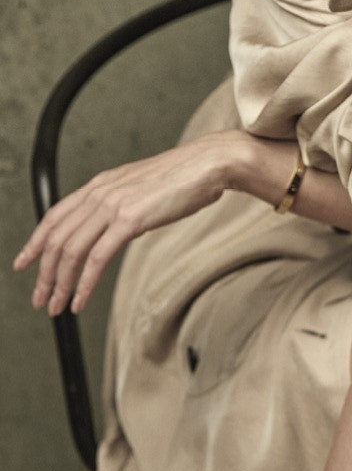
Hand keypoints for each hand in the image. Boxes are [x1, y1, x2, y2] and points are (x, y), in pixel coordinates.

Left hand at [13, 130, 242, 314]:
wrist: (208, 164)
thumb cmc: (183, 177)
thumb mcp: (141, 187)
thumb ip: (122, 204)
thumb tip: (117, 227)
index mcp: (100, 184)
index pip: (54, 215)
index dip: (35, 242)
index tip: (24, 262)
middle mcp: (100, 193)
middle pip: (57, 238)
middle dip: (44, 274)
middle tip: (41, 299)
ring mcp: (113, 205)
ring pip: (72, 251)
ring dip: (60, 283)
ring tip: (57, 306)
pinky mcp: (130, 219)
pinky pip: (97, 258)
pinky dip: (84, 283)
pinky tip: (81, 299)